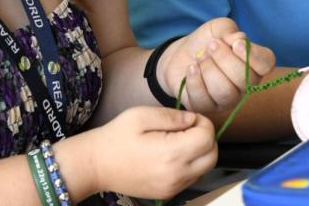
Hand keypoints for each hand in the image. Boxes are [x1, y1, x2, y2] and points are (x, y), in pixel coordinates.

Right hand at [90, 106, 216, 198]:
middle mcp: (176, 174)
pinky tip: (172, 154)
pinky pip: (192, 178)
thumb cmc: (116, 137)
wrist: (96, 165)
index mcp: (171, 153)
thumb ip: (172, 116)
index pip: (207, 137)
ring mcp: (173, 187)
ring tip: (179, 141)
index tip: (188, 118)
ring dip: (200, 152)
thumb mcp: (141, 115)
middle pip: (212, 155)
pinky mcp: (168, 194)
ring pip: (205, 168)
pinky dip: (191, 165)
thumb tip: (192, 119)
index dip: (203, 122)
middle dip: (206, 138)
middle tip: (188, 128)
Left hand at [159, 18, 275, 112]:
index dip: (254, 56)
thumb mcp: (218, 28)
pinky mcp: (206, 108)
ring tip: (200, 57)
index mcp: (253, 64)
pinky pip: (204, 100)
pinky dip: (195, 80)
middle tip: (211, 46)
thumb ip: (230, 30)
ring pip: (224, 92)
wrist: (181, 55)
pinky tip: (191, 68)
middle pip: (244, 79)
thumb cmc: (206, 41)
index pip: (266, 64)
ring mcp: (226, 100)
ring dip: (209, 70)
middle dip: (224, 59)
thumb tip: (239, 39)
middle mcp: (244, 85)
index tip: (236, 44)